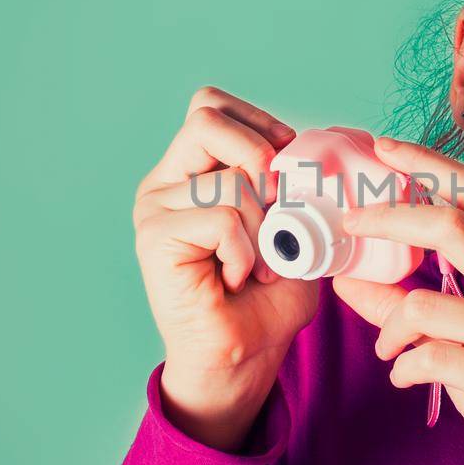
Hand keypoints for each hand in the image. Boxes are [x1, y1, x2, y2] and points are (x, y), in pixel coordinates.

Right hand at [132, 86, 318, 447]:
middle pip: (206, 117)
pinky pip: (221, 218)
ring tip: (262, 264)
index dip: (259, 124)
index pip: (212, 106)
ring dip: (265, 225)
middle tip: (279, 204)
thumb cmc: (266, 298)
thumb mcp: (294, 227)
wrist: (242, 358)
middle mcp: (165, 183)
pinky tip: (238, 277)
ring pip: (229, 180)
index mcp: (191, 171)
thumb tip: (309, 149)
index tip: (288, 167)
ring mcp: (154, 208)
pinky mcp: (153, 238)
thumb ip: (292, 185)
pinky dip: (246, 250)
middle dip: (260, 155)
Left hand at [331, 136, 463, 464]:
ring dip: (390, 328)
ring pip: (426, 304)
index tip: (382, 146)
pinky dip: (402, 367)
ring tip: (388, 348)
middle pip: (455, 226)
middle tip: (349, 223)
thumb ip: (397, 297)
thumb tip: (342, 270)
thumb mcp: (452, 327)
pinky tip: (407, 377)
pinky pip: (429, 357)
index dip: (429, 164)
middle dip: (390, 218)